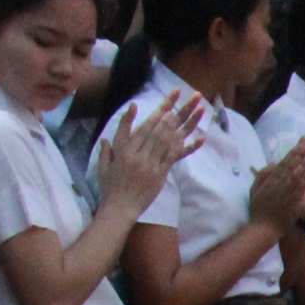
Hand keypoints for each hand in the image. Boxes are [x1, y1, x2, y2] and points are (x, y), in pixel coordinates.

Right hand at [96, 94, 205, 215]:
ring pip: (169, 141)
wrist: (119, 207)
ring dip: (185, 124)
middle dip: (177, 111)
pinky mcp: (161, 175)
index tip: (170, 98)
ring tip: (196, 110)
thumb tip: (104, 137)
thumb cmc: (110, 186)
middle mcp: (140, 155)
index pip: (145, 126)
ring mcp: (151, 165)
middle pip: (160, 129)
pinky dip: (189, 147)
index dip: (159, 110)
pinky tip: (200, 137)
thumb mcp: (104, 165)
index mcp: (126, 149)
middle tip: (190, 98)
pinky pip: (175, 158)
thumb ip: (106, 149)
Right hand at [247, 138, 304, 229]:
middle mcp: (278, 184)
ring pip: (295, 175)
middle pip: (290, 167)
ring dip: (303, 164)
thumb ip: (262, 176)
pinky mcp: (292, 202)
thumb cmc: (259, 209)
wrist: (264, 228)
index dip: (292, 153)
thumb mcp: (255, 190)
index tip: (300, 145)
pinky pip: (300, 188)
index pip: (282, 163)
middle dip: (299, 155)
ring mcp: (286, 193)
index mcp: (269, 181)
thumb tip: (273, 163)